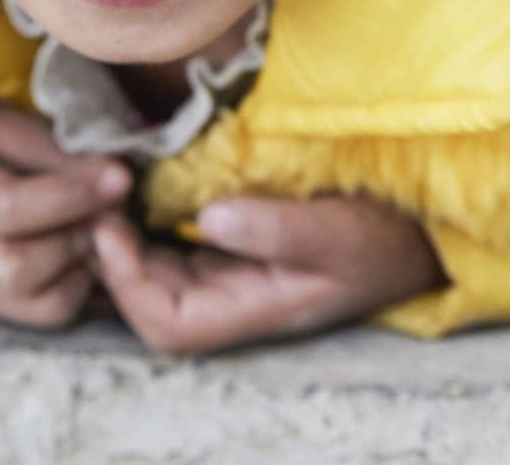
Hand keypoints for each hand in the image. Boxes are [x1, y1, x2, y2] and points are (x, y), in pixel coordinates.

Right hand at [0, 105, 130, 328]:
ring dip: (87, 263)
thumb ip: (51, 154)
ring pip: (43, 303)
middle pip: (20, 268)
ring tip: (97, 223)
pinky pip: (50, 313)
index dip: (69, 195)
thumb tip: (116, 178)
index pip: (6, 207)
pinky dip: (82, 282)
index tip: (120, 175)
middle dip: (80, 235)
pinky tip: (84, 247)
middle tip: (110, 201)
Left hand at [91, 194, 443, 354]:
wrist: (419, 226)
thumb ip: (275, 227)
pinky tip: (135, 183)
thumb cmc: (384, 233)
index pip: (168, 325)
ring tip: (104, 188)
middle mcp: (236, 300)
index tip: (108, 225)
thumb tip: (207, 218)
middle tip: (90, 198)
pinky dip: (148, 220)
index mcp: (255, 310)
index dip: (127, 283)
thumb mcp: (337, 229)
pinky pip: (176, 244)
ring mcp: (234, 274)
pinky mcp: (236, 244)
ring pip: (157, 272)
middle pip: (150, 301)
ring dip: (125, 237)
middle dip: (112, 257)